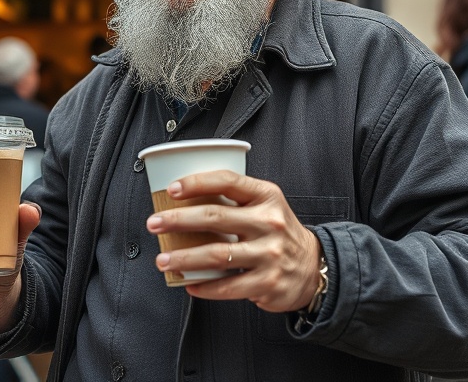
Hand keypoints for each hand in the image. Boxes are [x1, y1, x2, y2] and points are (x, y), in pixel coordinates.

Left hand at [146, 170, 321, 312]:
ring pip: (217, 255)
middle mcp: (269, 222)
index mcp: (266, 196)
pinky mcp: (267, 282)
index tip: (172, 189)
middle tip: (154, 223)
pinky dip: (204, 287)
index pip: (228, 181)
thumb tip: (184, 199)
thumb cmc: (278, 231)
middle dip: (178, 220)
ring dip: (184, 258)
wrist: (313, 266)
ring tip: (163, 259)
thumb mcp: (266, 205)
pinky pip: (228, 286)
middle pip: (215, 217)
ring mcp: (270, 253)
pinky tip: (188, 283)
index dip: (197, 182)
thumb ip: (235, 199)